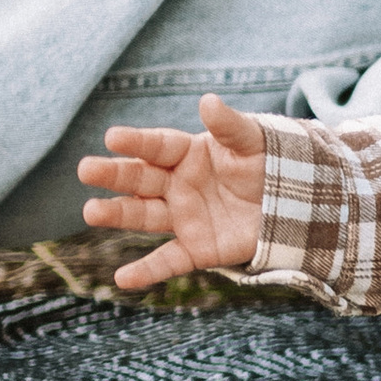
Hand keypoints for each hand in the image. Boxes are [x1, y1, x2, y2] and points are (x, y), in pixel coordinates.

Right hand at [77, 93, 269, 291]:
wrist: (294, 202)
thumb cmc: (267, 163)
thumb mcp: (252, 141)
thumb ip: (229, 125)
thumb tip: (207, 100)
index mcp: (187, 154)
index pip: (158, 146)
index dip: (137, 142)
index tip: (112, 137)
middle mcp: (177, 185)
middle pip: (140, 179)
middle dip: (113, 175)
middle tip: (86, 169)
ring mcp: (183, 217)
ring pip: (143, 215)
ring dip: (117, 215)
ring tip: (91, 212)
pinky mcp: (196, 248)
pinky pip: (168, 261)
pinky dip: (147, 271)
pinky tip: (124, 279)